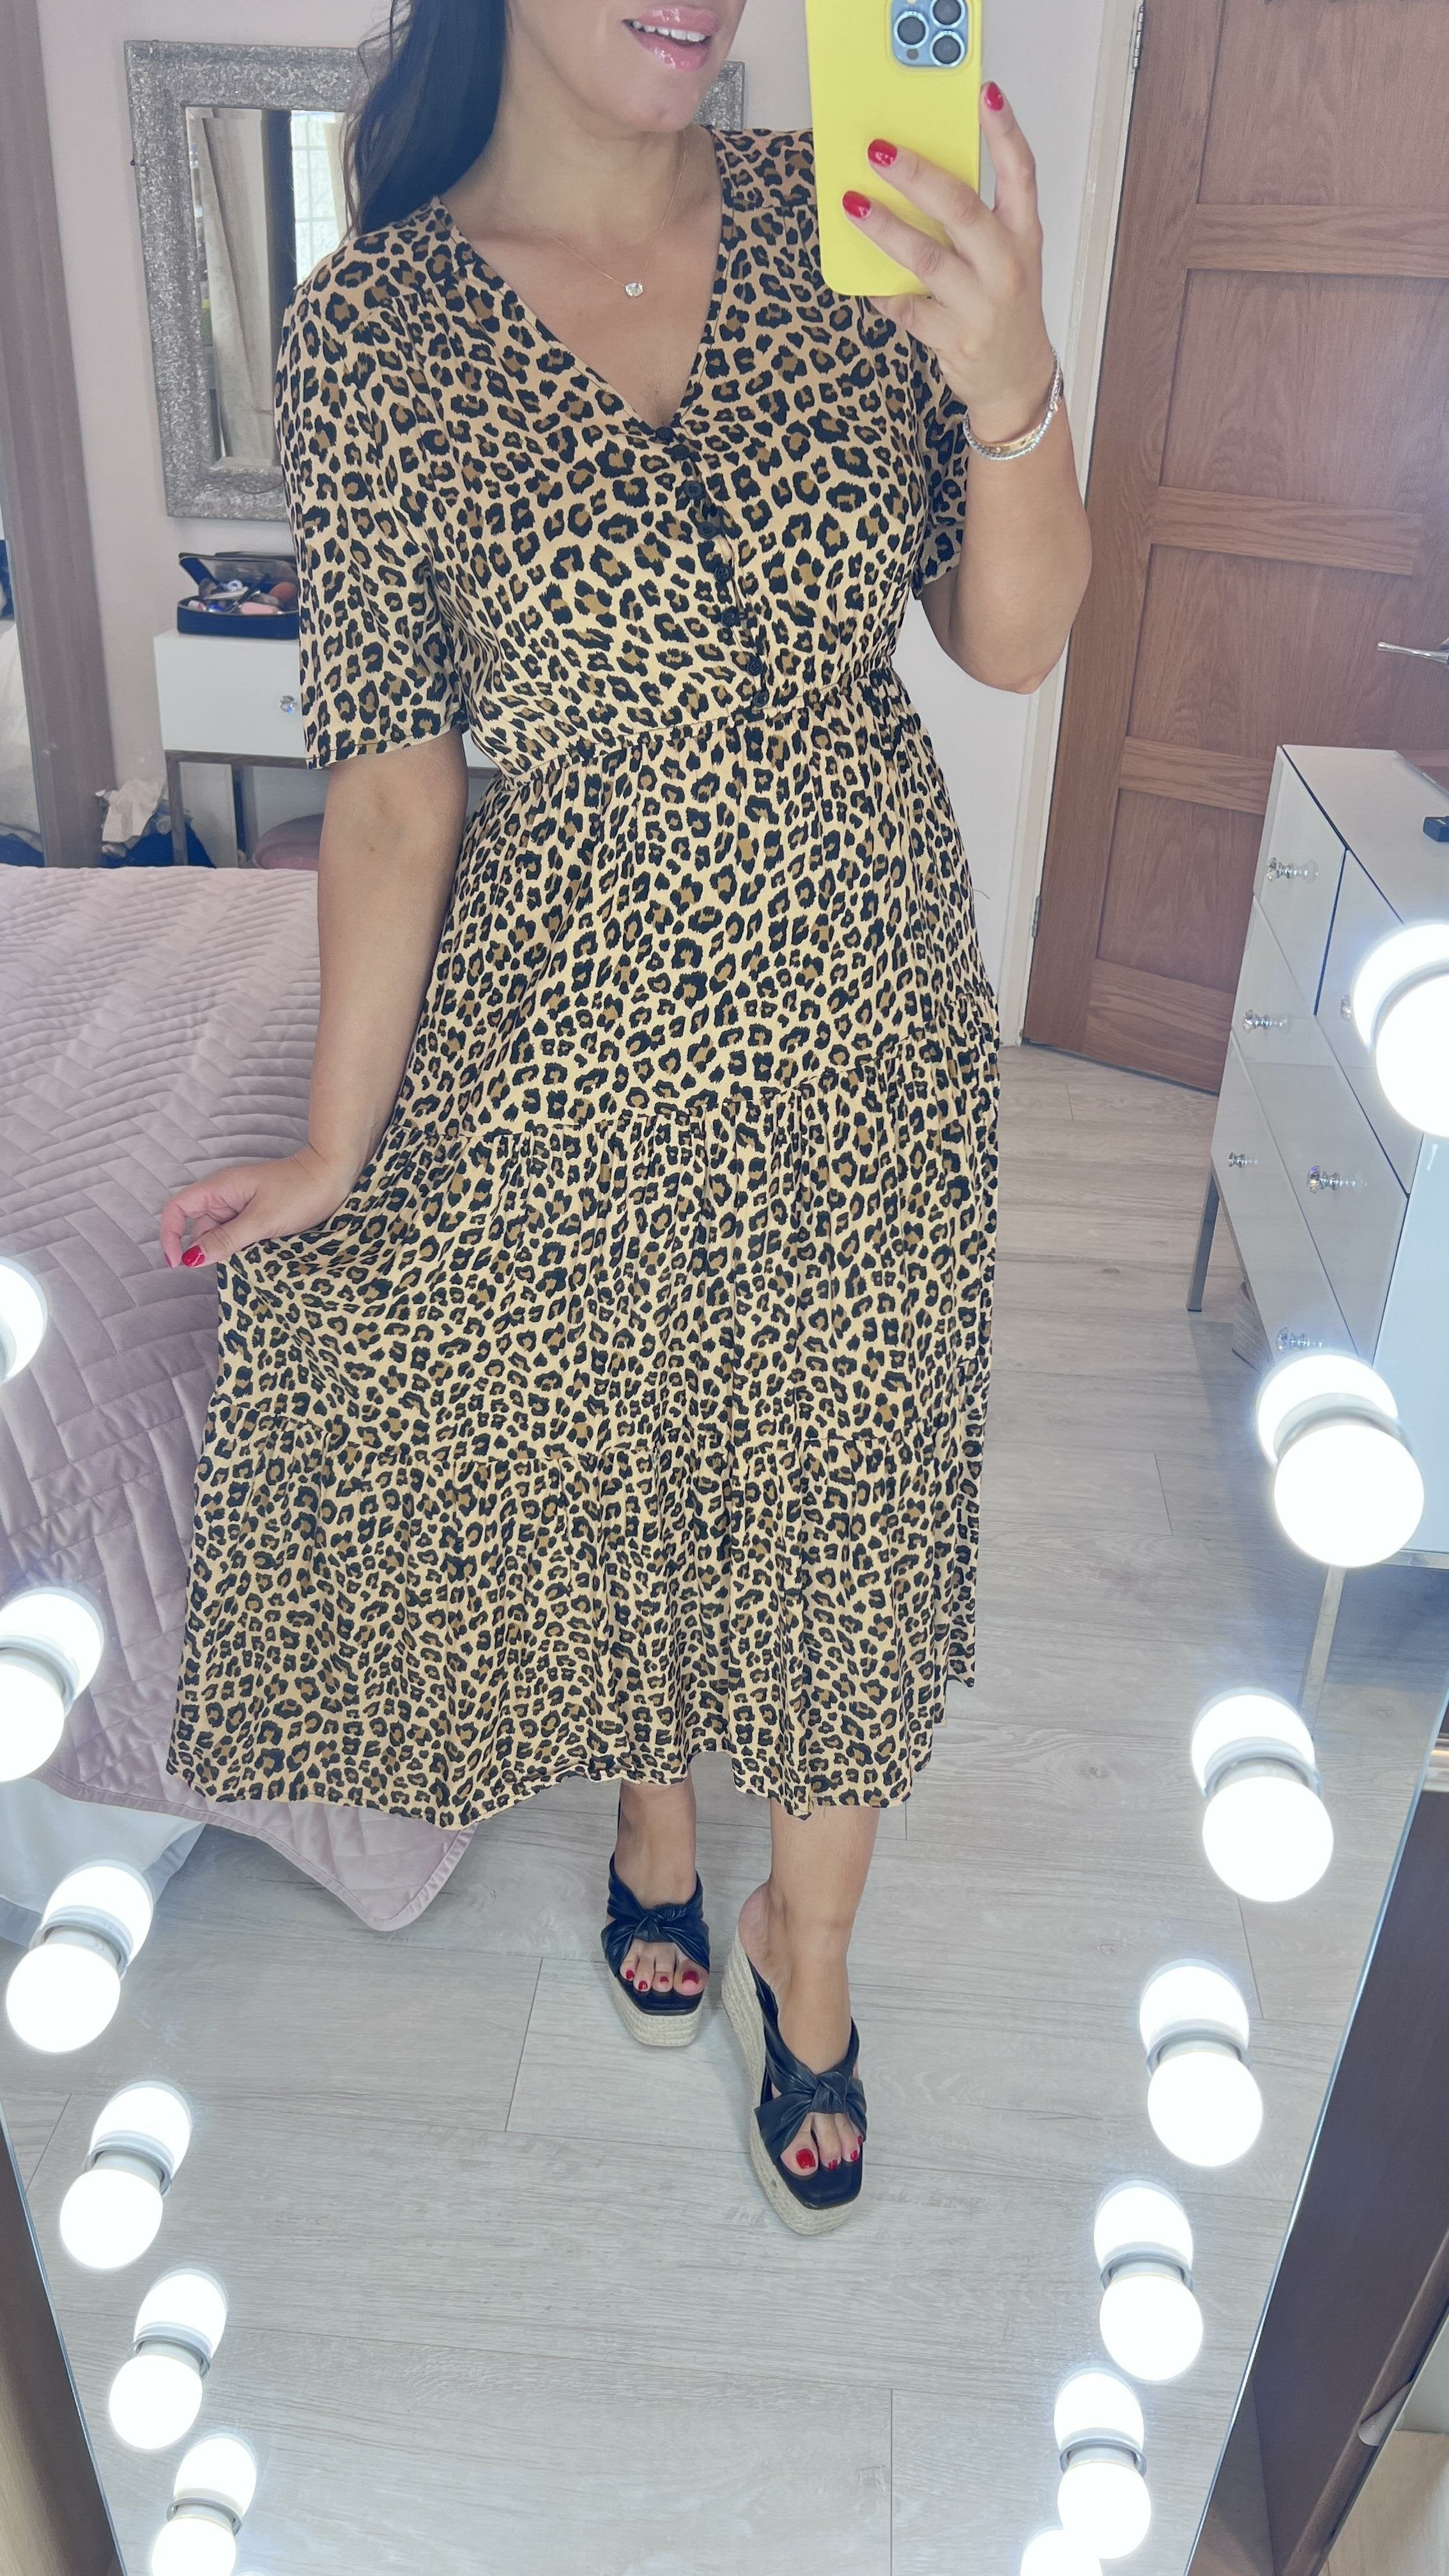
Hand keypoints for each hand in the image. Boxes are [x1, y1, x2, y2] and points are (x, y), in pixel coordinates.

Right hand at [159, 1143, 360, 1269]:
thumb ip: (226, 1240)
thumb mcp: (262, 1221)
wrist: (334, 1175)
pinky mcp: (256, 1215)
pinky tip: (264, 1249)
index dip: (170, 1235)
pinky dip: (246, 1247)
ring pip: (221, 1236)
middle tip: (242, 1256)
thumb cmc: (301, 1190)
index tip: (178, 1263)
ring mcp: (240, 1206)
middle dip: (211, 1248)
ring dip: (232, 1249)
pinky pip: (239, 1236)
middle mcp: (225, 1196)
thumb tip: (191, 1259)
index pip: (177, 1209)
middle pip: (200, 1228)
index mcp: (219, 1188)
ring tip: (261, 1248)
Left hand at [846, 85, 1056, 446]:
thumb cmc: (1005, 307)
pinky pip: (908, 310)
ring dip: (885, 229)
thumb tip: (918, 177)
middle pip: (961, 210)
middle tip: (879, 152)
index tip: (985, 94)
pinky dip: (884, 294)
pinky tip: (868, 283)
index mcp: (1024, 236)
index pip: (1021, 173)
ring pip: (927, 260)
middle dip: (917, 177)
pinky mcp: (956, 339)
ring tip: (853, 204)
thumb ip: (978, 220)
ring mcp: (982, 305)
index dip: (1005, 132)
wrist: (1017, 379)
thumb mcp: (1008, 256)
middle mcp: (1007, 267)